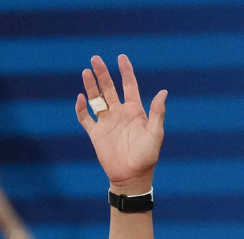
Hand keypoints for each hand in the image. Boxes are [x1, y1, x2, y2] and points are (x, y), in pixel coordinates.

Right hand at [75, 54, 167, 193]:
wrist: (132, 176)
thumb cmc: (147, 156)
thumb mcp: (155, 133)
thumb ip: (157, 112)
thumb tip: (163, 91)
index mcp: (134, 110)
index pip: (129, 85)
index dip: (125, 71)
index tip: (121, 57)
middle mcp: (119, 113)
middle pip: (109, 88)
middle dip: (102, 73)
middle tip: (95, 58)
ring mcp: (106, 122)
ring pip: (96, 99)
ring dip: (90, 86)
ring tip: (85, 71)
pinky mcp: (96, 134)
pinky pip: (86, 118)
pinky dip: (81, 109)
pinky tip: (80, 98)